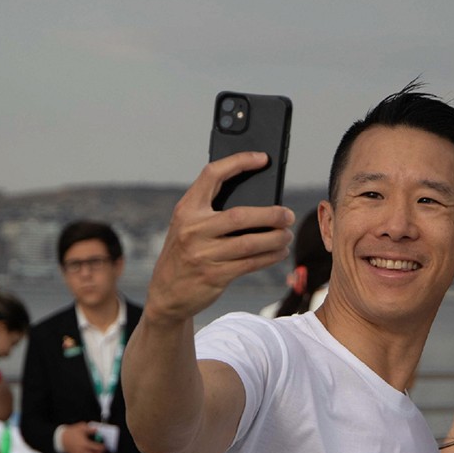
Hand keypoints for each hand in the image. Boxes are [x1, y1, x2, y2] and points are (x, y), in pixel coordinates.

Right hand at [62, 422, 105, 452]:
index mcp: (84, 444)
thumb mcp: (82, 427)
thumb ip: (91, 429)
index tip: (105, 446)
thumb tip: (98, 430)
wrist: (61, 438)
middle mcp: (81, 451)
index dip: (103, 447)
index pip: (97, 448)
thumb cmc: (71, 432)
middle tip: (104, 452)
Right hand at [145, 151, 294, 323]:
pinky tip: (279, 252)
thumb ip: (211, 211)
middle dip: (271, 215)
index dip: (239, 162)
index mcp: (186, 209)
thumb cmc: (185, 253)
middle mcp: (193, 230)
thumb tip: (260, 200)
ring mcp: (203, 254)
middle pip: (240, 215)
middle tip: (288, 215)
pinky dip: (270, 256)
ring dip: (275, 238)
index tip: (263, 158)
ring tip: (287, 235)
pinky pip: (250, 263)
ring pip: (250, 242)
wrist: (165, 294)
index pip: (212, 175)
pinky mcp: (214, 276)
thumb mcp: (187, 226)